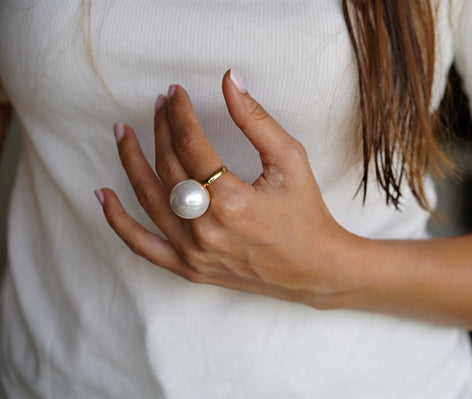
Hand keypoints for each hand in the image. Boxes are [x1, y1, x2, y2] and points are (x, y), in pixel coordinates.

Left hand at [96, 70, 364, 308]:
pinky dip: (119, 221)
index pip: (190, 144)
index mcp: (231, 199)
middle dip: (161, 129)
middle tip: (159, 105)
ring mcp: (193, 252)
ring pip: (148, 199)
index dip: (179, 114)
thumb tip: (229, 81)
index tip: (175, 93)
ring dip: (131, 162)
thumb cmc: (305, 212)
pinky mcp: (189, 268)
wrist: (314, 268)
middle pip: (168, 167)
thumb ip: (256, 119)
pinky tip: (102, 196)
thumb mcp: (290, 159)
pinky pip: (142, 245)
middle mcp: (205, 227)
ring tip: (122, 133)